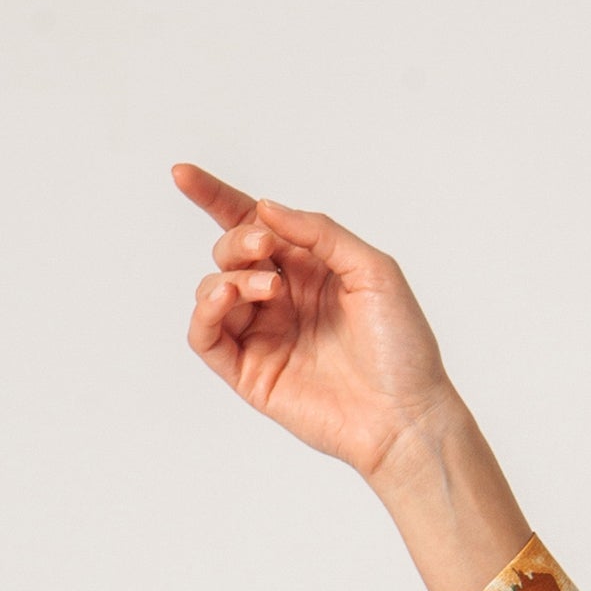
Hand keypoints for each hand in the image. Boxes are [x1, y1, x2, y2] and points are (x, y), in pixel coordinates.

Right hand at [171, 161, 461, 481]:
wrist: (407, 416)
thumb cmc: (404, 348)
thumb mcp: (374, 271)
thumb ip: (320, 233)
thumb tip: (265, 209)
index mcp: (311, 269)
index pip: (252, 225)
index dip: (215, 197)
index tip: (183, 174)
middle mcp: (283, 299)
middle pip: (231, 252)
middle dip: (239, 241)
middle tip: (265, 250)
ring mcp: (264, 335)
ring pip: (214, 289)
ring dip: (232, 277)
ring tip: (269, 291)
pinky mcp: (251, 373)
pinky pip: (205, 335)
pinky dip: (205, 311)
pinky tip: (227, 297)